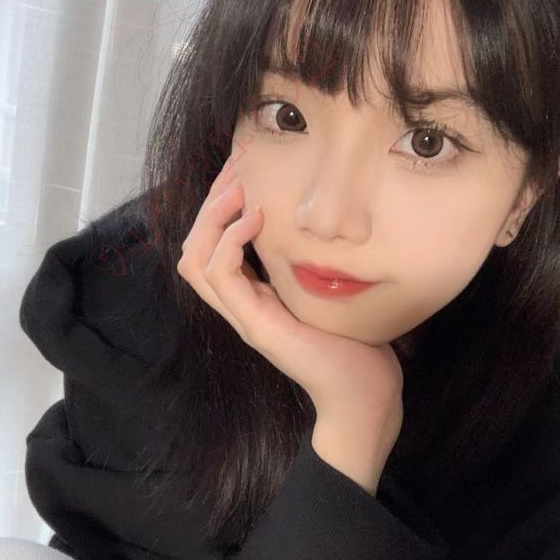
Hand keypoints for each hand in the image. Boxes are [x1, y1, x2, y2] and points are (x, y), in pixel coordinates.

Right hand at [177, 157, 404, 422]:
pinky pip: (220, 276)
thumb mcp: (329, 290)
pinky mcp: (256, 326)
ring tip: (240, 187)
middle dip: (210, 200)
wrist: (365, 394)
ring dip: (211, 216)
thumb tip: (325, 221)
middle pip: (194, 246)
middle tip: (237, 165)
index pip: (213, 244)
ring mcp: (244, 317)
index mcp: (255, 295)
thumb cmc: (356, 344)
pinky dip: (230, 241)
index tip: (245, 167)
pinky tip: (257, 218)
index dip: (220, 204)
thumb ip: (314, 261)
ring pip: (195, 259)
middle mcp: (241, 305)